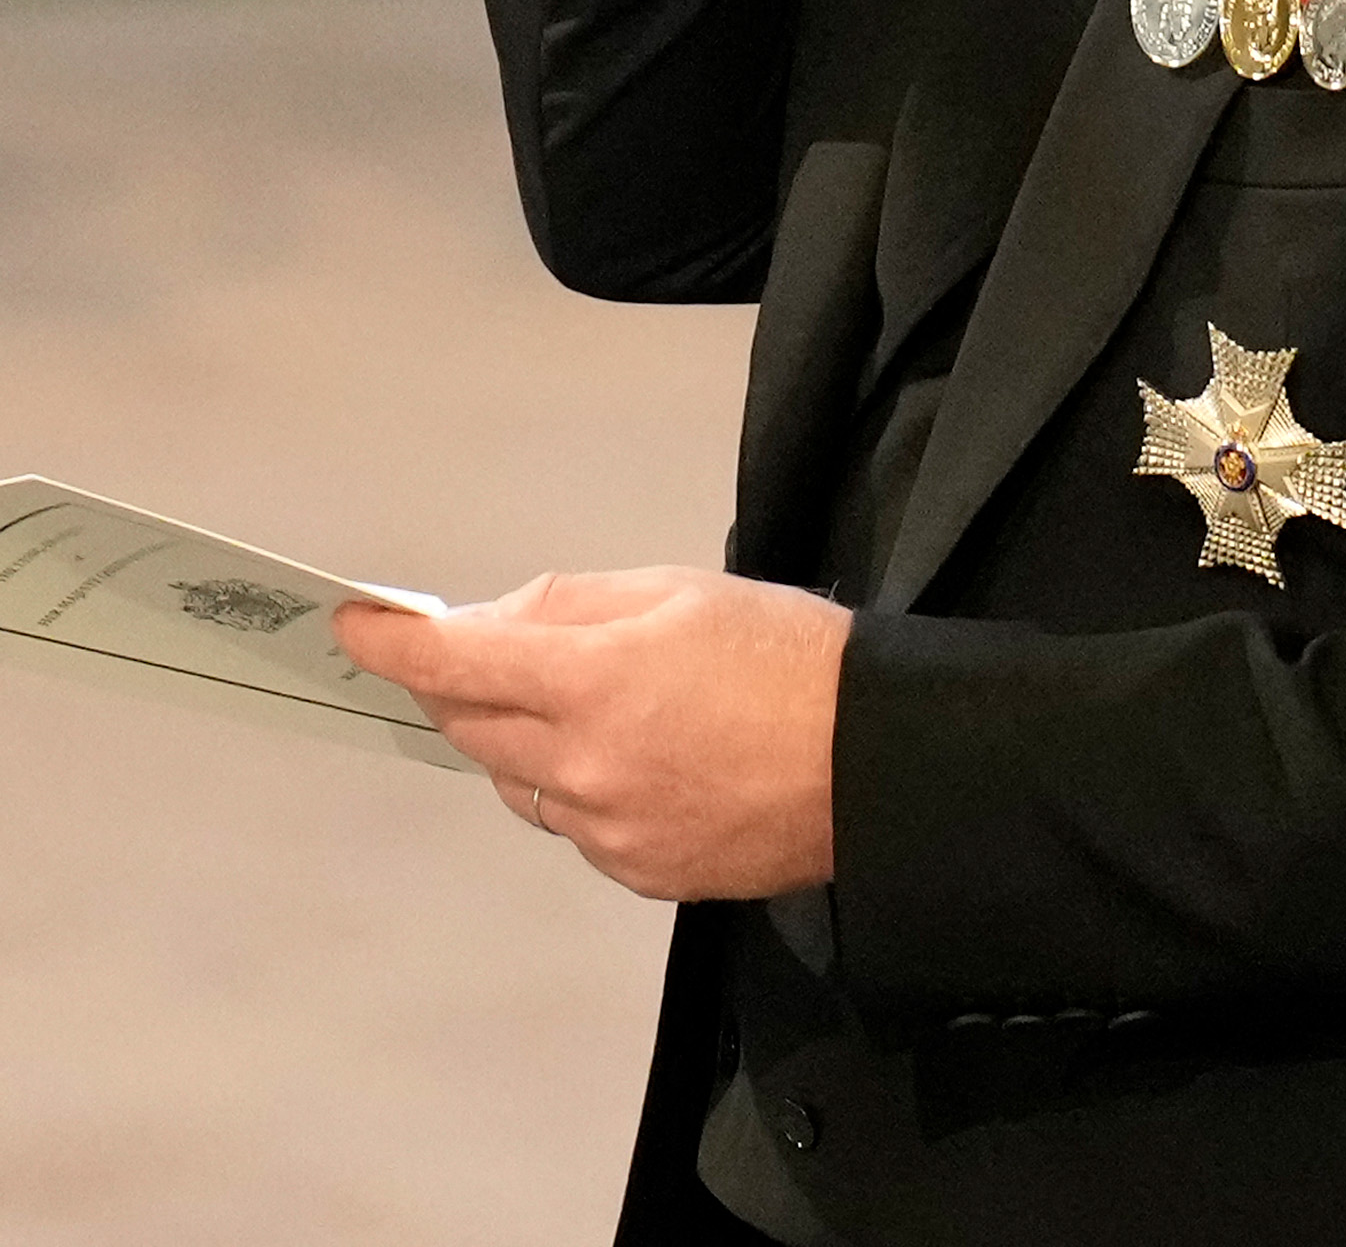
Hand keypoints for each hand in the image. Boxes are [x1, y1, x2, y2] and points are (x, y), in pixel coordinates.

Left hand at [335, 567, 851, 897]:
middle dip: (458, 683)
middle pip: (472, 725)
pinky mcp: (636, 872)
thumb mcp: (677, 591)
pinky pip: (570, 824)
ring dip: (520, 737)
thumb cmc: (784, 656)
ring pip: (516, 780)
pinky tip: (636, 755)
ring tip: (589, 700)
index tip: (356, 626)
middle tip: (475, 650)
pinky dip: (575, 785)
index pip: (457, 664)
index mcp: (595, 682)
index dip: (394, 644)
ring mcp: (608, 831)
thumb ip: (569, 605)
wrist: (870, 761)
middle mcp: (586, 767)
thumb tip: (490, 622)